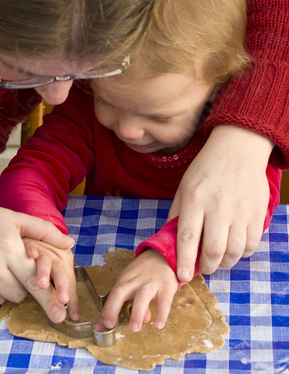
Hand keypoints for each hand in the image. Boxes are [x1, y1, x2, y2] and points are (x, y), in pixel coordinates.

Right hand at [0, 199, 74, 322]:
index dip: (50, 299)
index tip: (61, 314)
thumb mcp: (12, 218)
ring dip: (0, 289)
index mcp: (8, 248)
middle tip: (9, 267)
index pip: (35, 281)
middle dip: (19, 285)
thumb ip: (43, 230)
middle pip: (19, 295)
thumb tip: (70, 242)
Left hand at [94, 249, 177, 331]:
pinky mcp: (166, 287)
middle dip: (113, 308)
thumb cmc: (144, 273)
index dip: (107, 309)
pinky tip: (158, 325)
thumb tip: (134, 322)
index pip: (113, 295)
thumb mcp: (134, 284)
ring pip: (142, 296)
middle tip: (109, 324)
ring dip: (137, 312)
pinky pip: (164, 301)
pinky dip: (162, 314)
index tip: (101, 325)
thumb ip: (131, 304)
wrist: (162, 255)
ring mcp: (151, 283)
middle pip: (121, 292)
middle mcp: (135, 280)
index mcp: (124, 279)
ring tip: (134, 328)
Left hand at [170, 125, 272, 281]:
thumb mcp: (183, 188)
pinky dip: (241, 253)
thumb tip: (170, 241)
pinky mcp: (258, 213)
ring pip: (234, 251)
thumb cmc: (205, 170)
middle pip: (214, 249)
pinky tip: (233, 248)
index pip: (188, 237)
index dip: (185, 260)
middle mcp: (218, 206)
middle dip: (207, 267)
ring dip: (224, 263)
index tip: (182, 276)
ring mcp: (241, 211)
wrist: (238, 150)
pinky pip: (251, 244)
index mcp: (195, 199)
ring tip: (218, 261)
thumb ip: (177, 215)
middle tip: (203, 268)